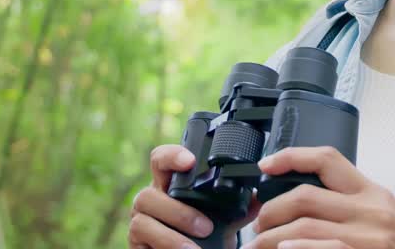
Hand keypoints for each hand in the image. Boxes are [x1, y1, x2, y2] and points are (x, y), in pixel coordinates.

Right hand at [128, 144, 260, 248]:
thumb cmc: (205, 238)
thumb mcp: (224, 221)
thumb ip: (239, 207)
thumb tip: (258, 196)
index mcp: (172, 186)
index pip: (162, 160)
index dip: (172, 155)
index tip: (191, 161)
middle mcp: (152, 199)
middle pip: (150, 191)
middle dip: (178, 210)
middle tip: (206, 227)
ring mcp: (140, 219)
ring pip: (145, 215)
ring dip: (173, 231)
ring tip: (194, 247)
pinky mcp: (135, 241)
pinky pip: (142, 237)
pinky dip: (165, 244)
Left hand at [245, 146, 394, 248]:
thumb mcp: (380, 221)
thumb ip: (348, 207)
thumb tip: (299, 203)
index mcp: (374, 194)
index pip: (328, 159)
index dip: (292, 156)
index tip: (266, 164)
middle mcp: (373, 210)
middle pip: (305, 195)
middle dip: (270, 211)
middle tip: (257, 226)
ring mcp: (368, 237)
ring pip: (302, 226)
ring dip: (270, 238)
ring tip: (259, 246)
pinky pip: (320, 248)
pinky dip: (294, 248)